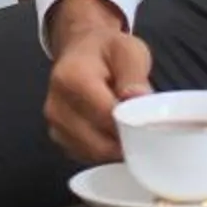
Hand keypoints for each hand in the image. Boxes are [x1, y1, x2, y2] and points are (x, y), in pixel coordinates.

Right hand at [43, 0, 153, 165]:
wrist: (80, 49)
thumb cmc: (107, 49)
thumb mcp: (128, 50)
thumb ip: (134, 75)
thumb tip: (138, 100)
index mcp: (71, 78)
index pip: (107, 117)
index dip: (133, 124)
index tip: (152, 122)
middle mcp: (56, 106)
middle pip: (100, 143)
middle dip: (127, 140)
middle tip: (144, 127)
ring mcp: (55, 126)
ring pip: (96, 155)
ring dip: (116, 147)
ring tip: (127, 124)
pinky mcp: (59, 139)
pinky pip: (89, 157)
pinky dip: (105, 150)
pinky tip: (112, 131)